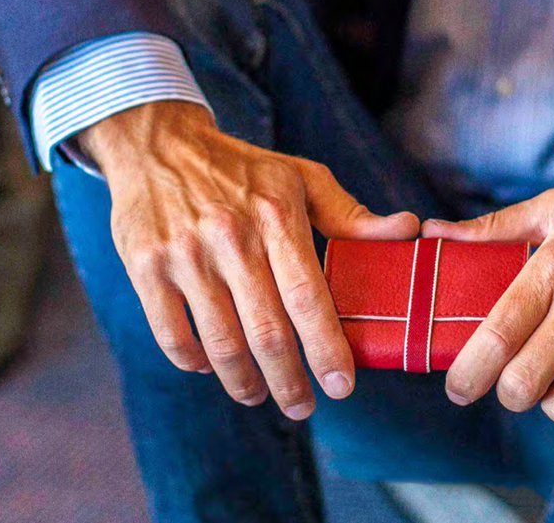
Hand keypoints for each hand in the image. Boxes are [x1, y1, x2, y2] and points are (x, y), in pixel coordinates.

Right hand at [78, 101, 417, 418]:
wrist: (159, 145)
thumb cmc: (244, 169)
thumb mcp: (302, 179)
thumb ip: (351, 215)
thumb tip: (408, 231)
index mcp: (275, 215)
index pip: (308, 296)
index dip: (326, 348)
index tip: (342, 385)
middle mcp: (230, 237)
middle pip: (266, 332)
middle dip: (290, 382)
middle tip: (304, 407)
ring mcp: (184, 254)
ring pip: (220, 342)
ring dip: (244, 381)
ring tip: (261, 395)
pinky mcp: (146, 267)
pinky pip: (172, 334)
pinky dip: (195, 362)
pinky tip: (213, 369)